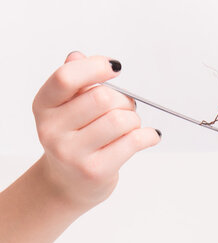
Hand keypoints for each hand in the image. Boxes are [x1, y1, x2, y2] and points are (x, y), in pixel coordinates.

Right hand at [32, 51, 159, 212]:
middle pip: (102, 99)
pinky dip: (148, 136)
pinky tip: (148, 137)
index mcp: (44, 107)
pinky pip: (132, 142)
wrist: (68, 184)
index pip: (66, 78)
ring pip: (120, 120)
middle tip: (126, 108)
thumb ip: (73, 82)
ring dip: (134, 120)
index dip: (94, 67)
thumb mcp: (65, 110)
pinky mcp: (95, 171)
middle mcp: (53, 130)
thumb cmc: (73, 141)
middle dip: (123, 100)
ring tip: (130, 126)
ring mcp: (72, 154)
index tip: (113, 68)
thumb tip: (78, 57)